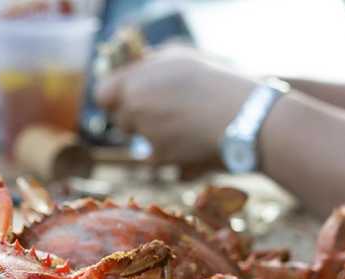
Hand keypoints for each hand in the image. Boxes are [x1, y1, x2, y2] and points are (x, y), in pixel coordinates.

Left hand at [95, 46, 257, 165]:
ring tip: (181, 122)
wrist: (242, 117)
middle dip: (134, 115)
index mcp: (134, 81)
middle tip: (162, 110)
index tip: (127, 97)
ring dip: (150, 132)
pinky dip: (164, 151)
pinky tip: (187, 140)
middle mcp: (134, 107)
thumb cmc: (215, 80)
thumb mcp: (179, 56)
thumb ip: (149, 65)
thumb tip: (136, 70)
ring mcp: (144, 133)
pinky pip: (151, 155)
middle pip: (119, 117)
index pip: (102, 95)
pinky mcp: (158, 156)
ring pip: (137, 136)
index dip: (113, 97)